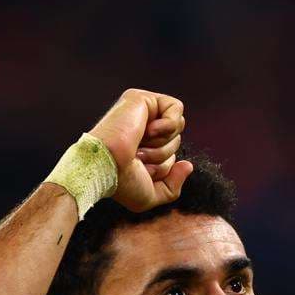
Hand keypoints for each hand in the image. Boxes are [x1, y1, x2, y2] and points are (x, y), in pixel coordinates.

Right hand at [87, 88, 193, 211]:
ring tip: (139, 146)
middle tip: (139, 157)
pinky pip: (176, 108)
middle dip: (163, 155)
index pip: (170, 155)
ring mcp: (139, 112)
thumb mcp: (150, 195)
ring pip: (178, 126)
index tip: (139, 169)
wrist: (106, 166)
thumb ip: (173, 187)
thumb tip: (187, 165)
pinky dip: (168, 125)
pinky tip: (148, 129)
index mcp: (138, 148)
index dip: (162, 168)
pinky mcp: (141, 98)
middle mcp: (138, 129)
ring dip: (163, 143)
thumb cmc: (121, 183)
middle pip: (176, 141)